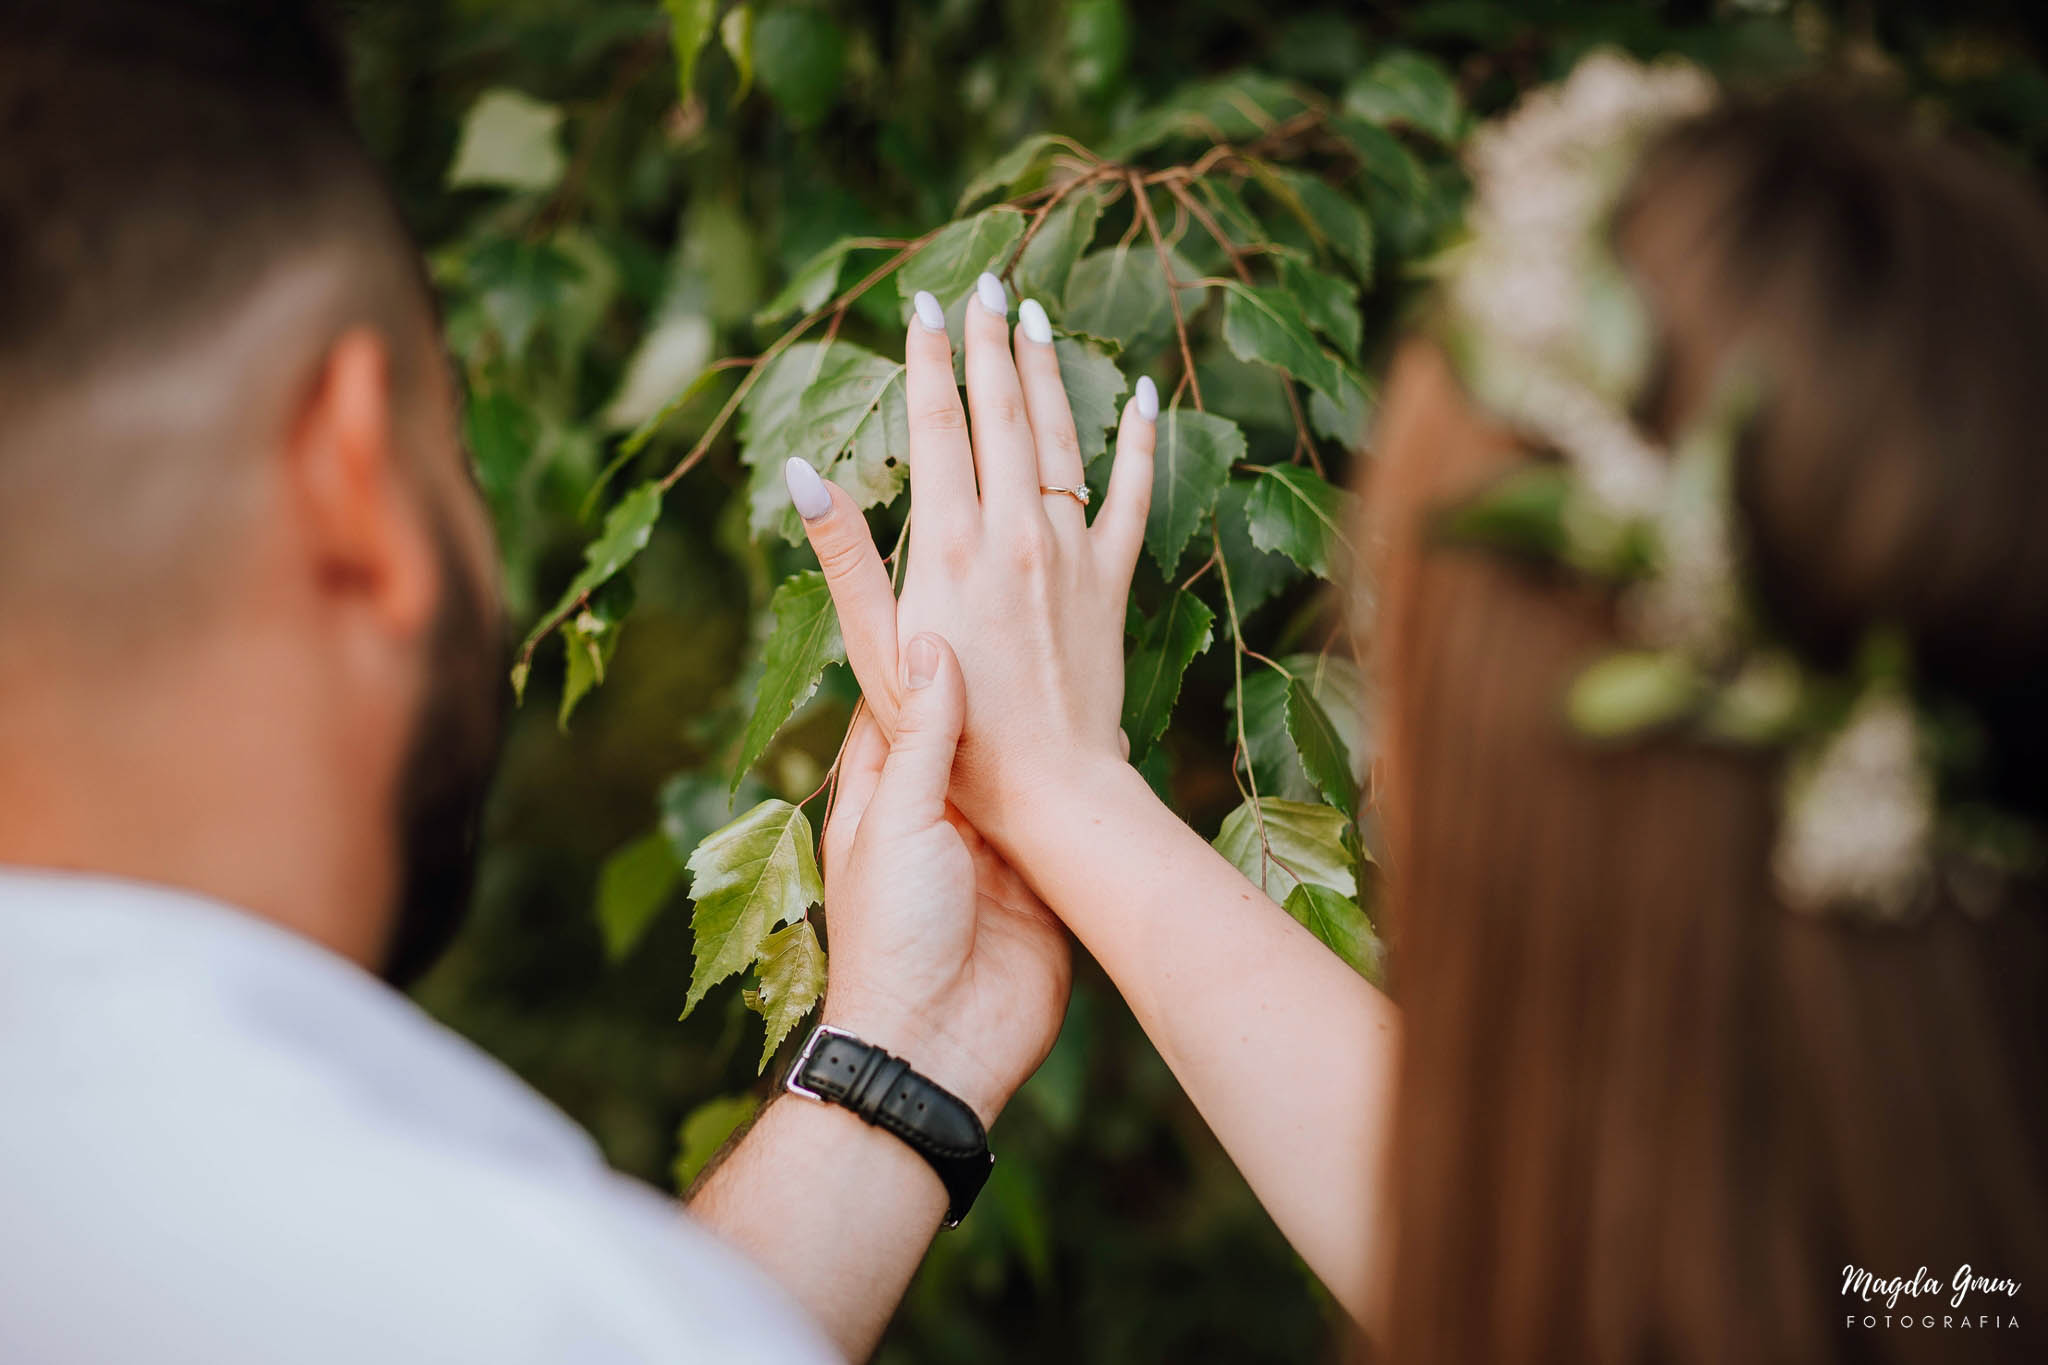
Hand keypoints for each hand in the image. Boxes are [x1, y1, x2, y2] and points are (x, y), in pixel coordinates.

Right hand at [784, 275, 1157, 851]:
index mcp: (948, 543)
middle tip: (983, 282)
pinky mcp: (1112, 579)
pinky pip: (1132, 494)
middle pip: (1000, 412)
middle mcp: (1014, 531)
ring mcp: (1070, 550)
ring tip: (1035, 316)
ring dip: (1046, 371)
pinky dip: (1137, 441)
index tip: (922, 305)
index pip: (937, 425)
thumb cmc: (950, 731)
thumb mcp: (874, 649)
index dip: (927, 358)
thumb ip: (843, 556)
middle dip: (988, 341)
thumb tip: (801, 473)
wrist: (1050, 788)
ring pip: (1059, 438)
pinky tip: (1140, 395)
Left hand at [816, 631, 1072, 1124]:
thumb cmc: (894, 935)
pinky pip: (1070, 816)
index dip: (928, 644)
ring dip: (1049, 721)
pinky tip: (1113, 726)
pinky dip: (1090, 776)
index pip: (903, 697)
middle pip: (974, 723)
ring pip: (1026, 764)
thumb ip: (922, 736)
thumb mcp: (898, 820)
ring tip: (1079, 650)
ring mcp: (997, 843)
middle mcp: (942, 808)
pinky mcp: (1046, 878)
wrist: (941, 1045)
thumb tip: (927, 640)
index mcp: (886, 790)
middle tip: (1036, 603)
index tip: (954, 582)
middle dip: (1001, 674)